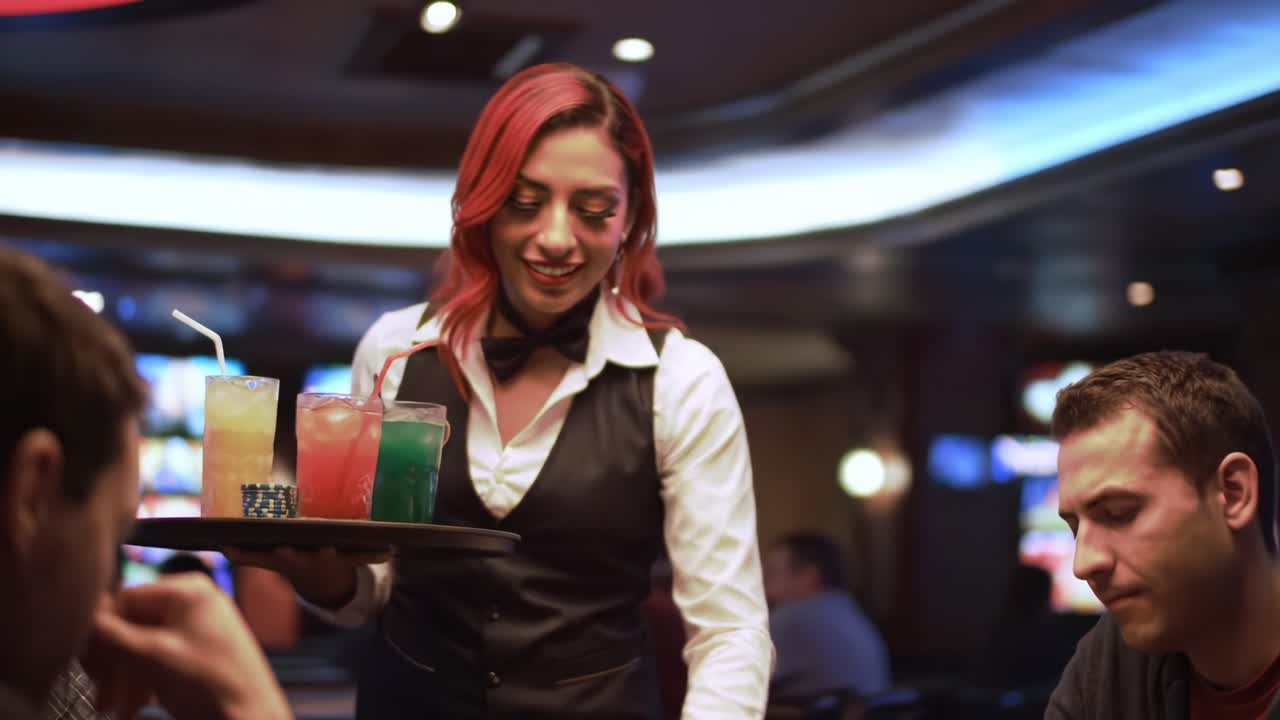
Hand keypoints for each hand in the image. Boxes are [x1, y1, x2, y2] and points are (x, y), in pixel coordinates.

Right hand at [84, 573, 292, 719]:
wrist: (251, 719)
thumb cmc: (208, 683)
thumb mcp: (150, 656)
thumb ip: (110, 633)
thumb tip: (81, 615)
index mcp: (186, 589)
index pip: (122, 600)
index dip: (100, 634)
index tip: (88, 666)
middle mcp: (194, 599)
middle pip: (132, 624)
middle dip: (113, 663)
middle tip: (102, 693)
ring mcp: (199, 624)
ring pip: (143, 644)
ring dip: (125, 676)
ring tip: (117, 706)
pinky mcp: (202, 649)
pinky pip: (161, 657)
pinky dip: (144, 679)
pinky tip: (135, 705)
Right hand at [222, 546, 391, 608]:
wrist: (318, 578)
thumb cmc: (293, 559)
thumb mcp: (271, 562)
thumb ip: (248, 555)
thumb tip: (223, 546)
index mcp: (293, 559)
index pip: (286, 557)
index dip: (284, 555)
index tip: (283, 551)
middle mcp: (313, 558)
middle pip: (314, 556)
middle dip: (317, 553)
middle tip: (321, 547)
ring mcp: (332, 558)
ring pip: (341, 556)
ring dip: (352, 554)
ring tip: (367, 549)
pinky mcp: (350, 558)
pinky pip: (364, 556)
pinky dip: (376, 555)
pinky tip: (389, 551)